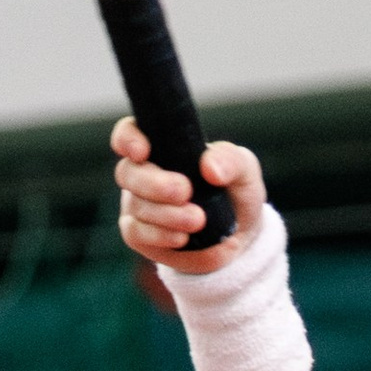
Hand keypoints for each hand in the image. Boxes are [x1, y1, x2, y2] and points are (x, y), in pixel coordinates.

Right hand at [115, 120, 264, 275]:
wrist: (239, 235)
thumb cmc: (235, 192)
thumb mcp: (243, 170)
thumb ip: (230, 160)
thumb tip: (209, 167)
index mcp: (161, 147)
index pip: (129, 133)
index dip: (127, 139)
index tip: (142, 151)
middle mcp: (143, 173)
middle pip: (127, 172)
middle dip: (153, 183)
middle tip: (184, 190)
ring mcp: (137, 204)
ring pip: (136, 206)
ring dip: (166, 214)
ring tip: (198, 219)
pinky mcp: (140, 235)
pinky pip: (137, 234)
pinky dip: (160, 236)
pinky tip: (182, 238)